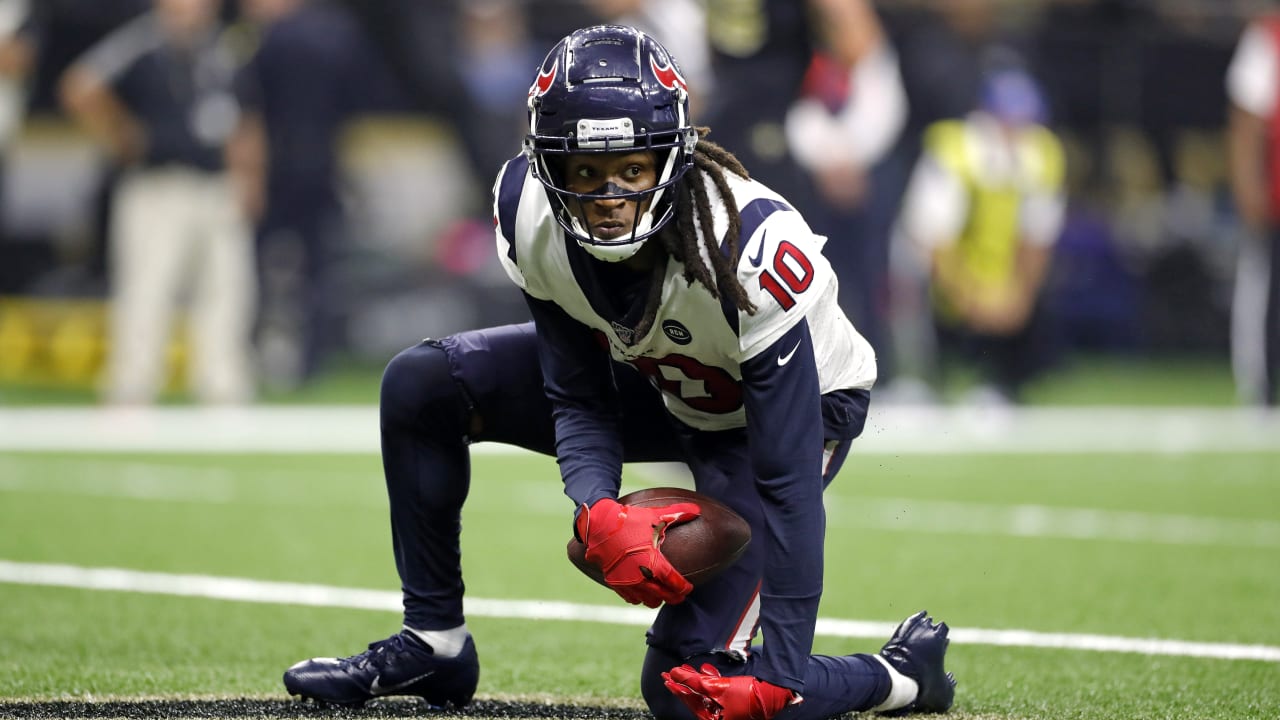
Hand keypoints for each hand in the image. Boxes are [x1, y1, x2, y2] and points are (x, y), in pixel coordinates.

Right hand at [574, 496, 699, 606]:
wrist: (599, 524)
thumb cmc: (629, 520)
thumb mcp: (655, 515)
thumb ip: (677, 513)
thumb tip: (697, 509)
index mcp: (653, 563)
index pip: (675, 583)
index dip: (684, 588)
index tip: (689, 587)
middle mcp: (641, 577)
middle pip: (664, 596)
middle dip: (674, 597)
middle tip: (680, 595)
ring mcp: (627, 582)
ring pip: (648, 601)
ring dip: (657, 599)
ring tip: (662, 593)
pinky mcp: (615, 583)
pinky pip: (631, 598)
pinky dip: (639, 598)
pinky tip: (643, 591)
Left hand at [663, 664, 797, 719]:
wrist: (772, 692)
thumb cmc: (746, 694)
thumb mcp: (717, 687)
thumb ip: (694, 681)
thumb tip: (675, 675)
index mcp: (712, 719)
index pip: (689, 700)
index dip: (677, 687)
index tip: (665, 676)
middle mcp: (717, 717)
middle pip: (695, 697)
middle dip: (684, 683)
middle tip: (669, 673)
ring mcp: (724, 709)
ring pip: (705, 693)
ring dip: (696, 679)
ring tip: (686, 668)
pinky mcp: (731, 701)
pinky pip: (716, 691)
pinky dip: (710, 680)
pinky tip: (706, 670)